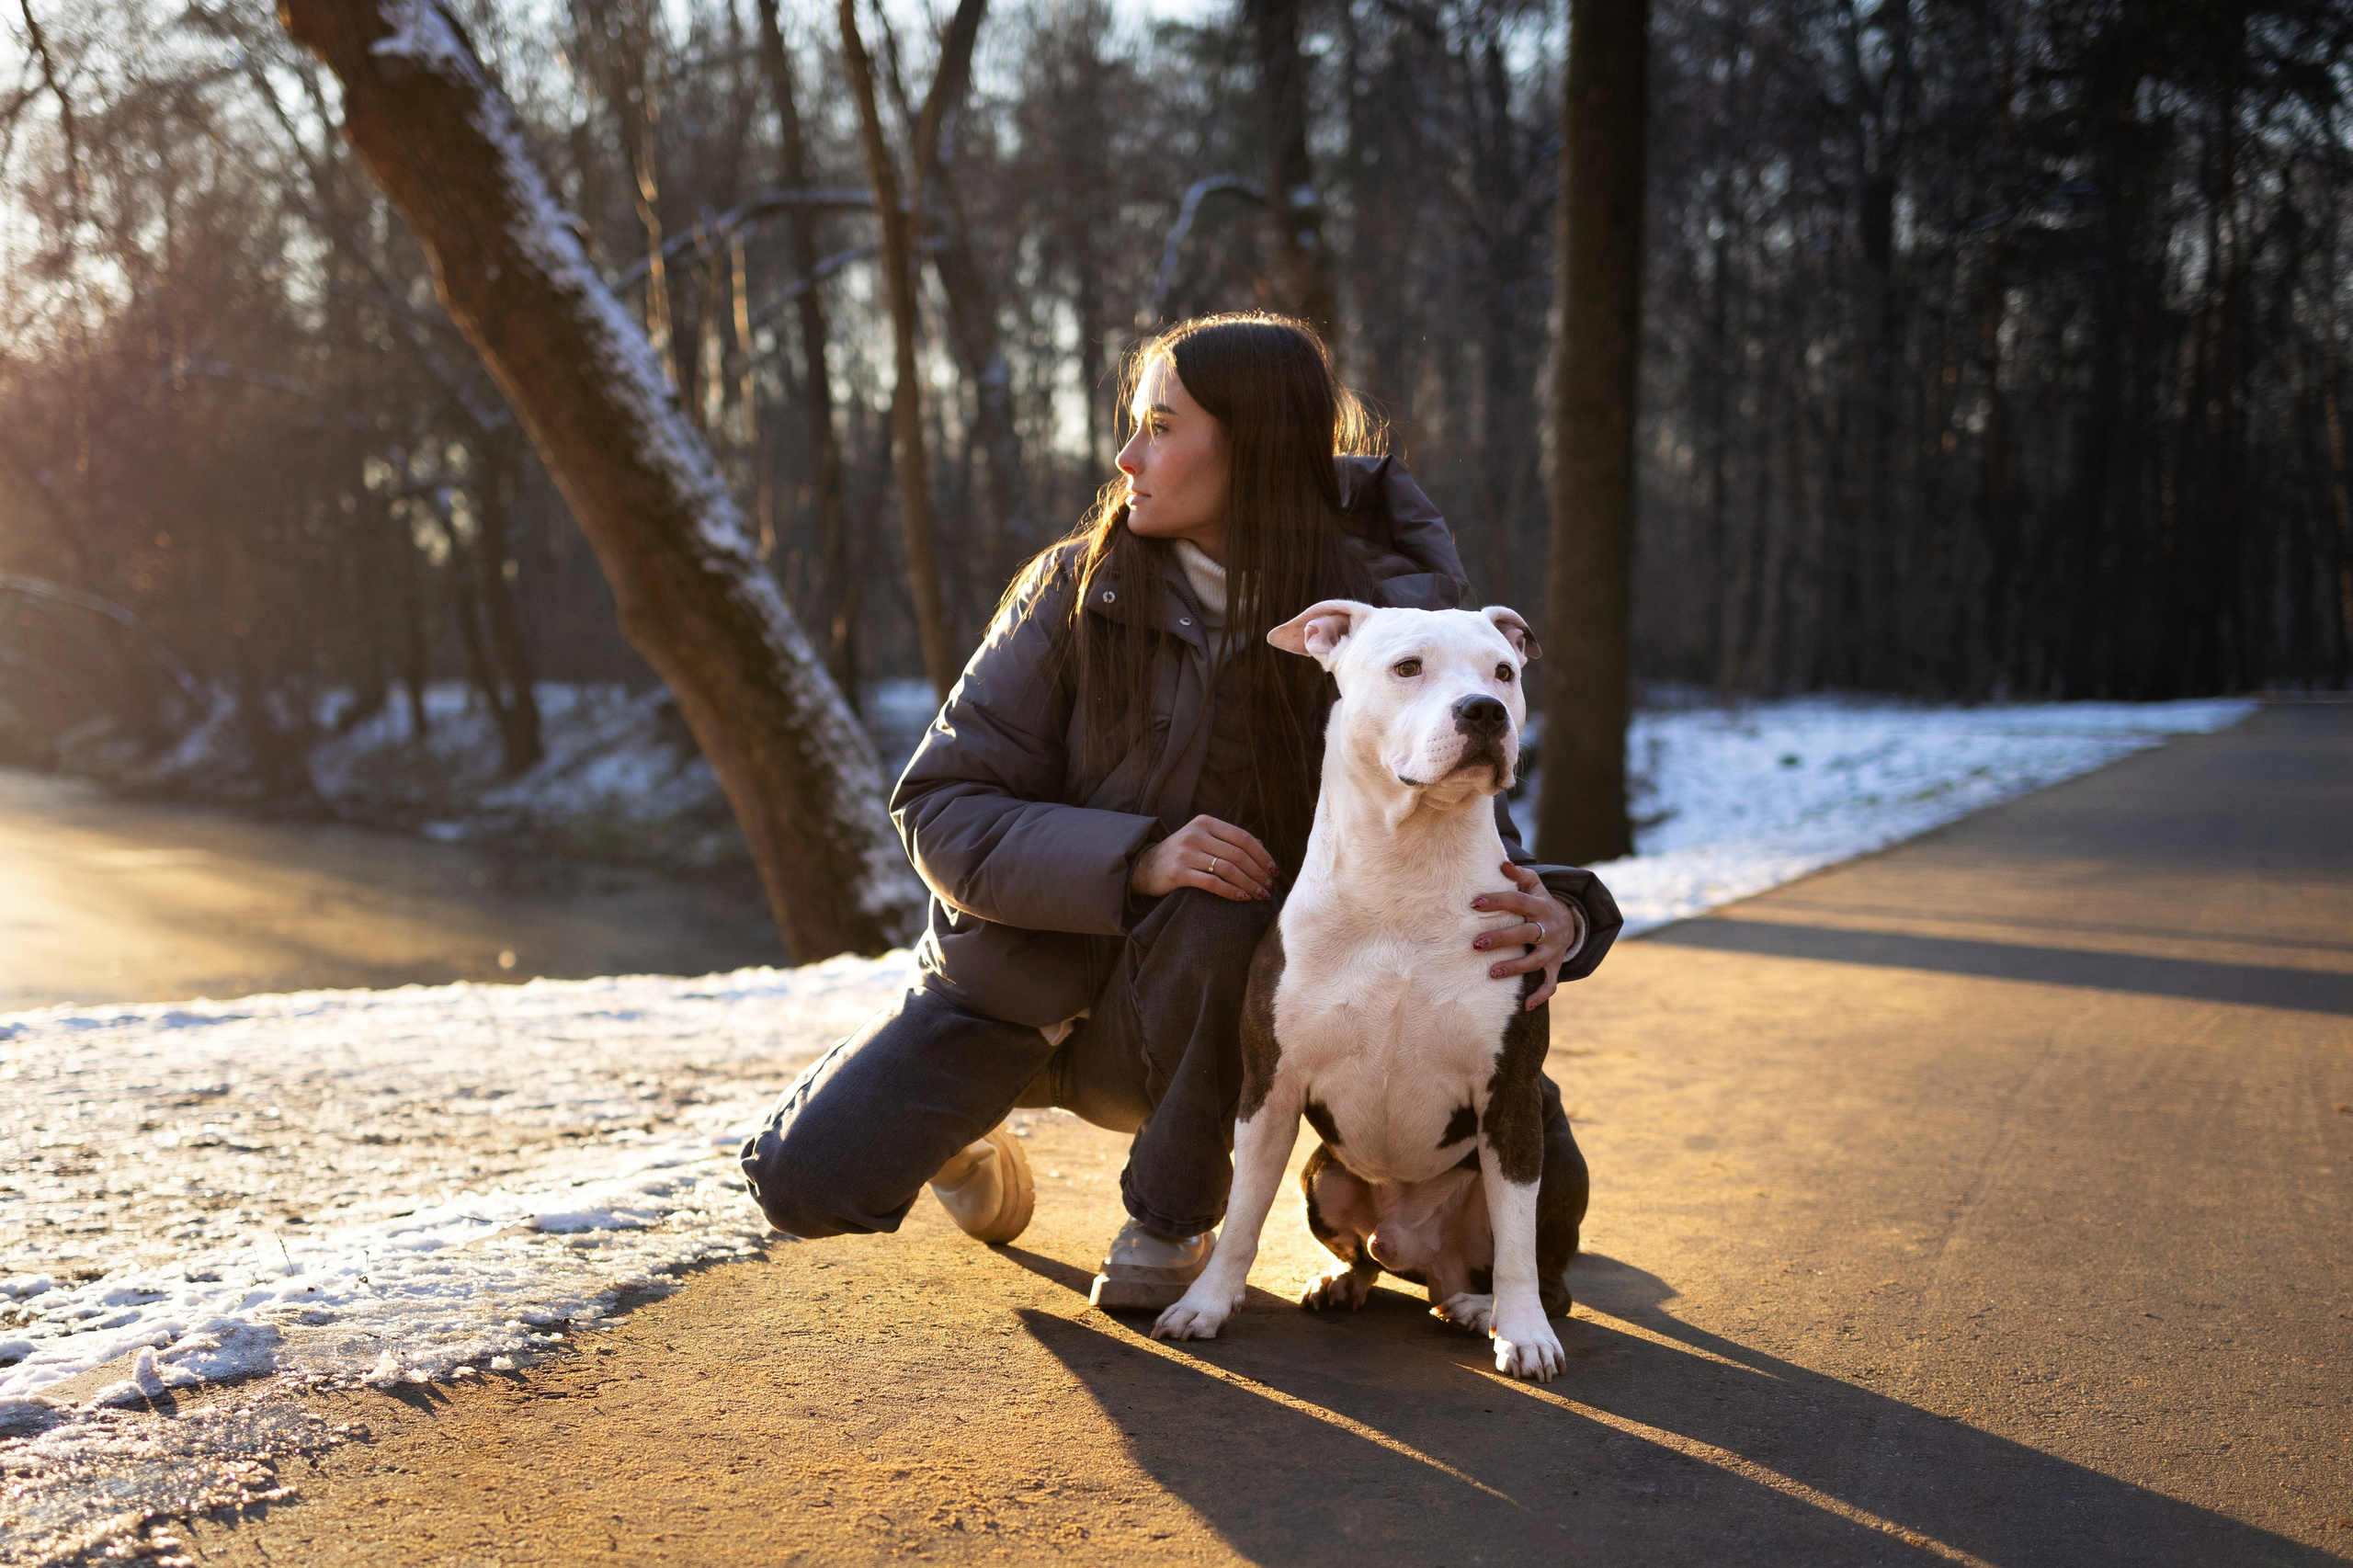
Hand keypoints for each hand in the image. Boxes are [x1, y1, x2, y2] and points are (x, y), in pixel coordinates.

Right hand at [1131, 815, 1277, 901]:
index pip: (1242, 837)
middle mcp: (1195, 834)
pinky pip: (1211, 883)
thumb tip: (1262, 848)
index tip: (1274, 871)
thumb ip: (1228, 841)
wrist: (1145, 866)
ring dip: (1249, 884)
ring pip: (1227, 869)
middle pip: (1238, 854)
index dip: (1262, 855)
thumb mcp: (1202, 839)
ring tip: (1262, 895)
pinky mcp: (1177, 873)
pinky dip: (1231, 891)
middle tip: (1271, 888)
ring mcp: (1185, 853)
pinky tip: (1243, 899)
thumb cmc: (1181, 854)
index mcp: (1205, 823)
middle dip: (1259, 873)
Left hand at [1471, 860, 1580, 1010]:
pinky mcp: (1554, 966)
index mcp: (1540, 907)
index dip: (1497, 901)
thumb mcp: (1535, 886)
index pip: (1517, 902)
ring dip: (1514, 968)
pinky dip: (1540, 996)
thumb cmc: (1540, 902)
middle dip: (1501, 939)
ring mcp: (1552, 950)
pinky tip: (1526, 1005)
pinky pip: (1550, 984)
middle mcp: (1548, 929)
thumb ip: (1519, 875)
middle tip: (1476, 943)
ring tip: (1492, 973)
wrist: (1569, 923)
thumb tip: (1502, 864)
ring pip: (1534, 962)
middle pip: (1525, 934)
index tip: (1474, 903)